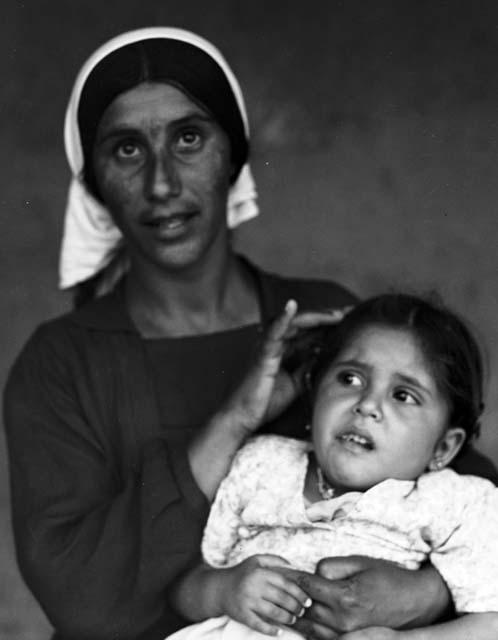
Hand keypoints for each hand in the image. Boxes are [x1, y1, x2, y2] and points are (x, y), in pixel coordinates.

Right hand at [219, 554, 311, 635]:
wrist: (220, 588)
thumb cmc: (243, 573)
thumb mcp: (256, 560)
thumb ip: (275, 560)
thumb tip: (295, 566)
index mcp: (260, 572)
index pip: (285, 583)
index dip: (299, 593)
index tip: (308, 601)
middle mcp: (254, 586)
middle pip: (282, 599)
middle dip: (295, 607)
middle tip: (302, 611)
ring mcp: (247, 601)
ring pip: (273, 612)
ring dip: (287, 618)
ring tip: (293, 619)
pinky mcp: (242, 615)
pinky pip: (259, 625)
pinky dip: (270, 630)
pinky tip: (279, 632)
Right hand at [223, 301, 348, 432]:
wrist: (244, 416)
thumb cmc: (266, 401)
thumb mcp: (297, 382)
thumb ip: (309, 367)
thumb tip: (326, 357)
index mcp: (286, 349)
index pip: (311, 331)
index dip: (331, 324)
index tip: (353, 320)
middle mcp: (278, 342)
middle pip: (307, 323)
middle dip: (329, 317)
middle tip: (351, 312)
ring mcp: (269, 345)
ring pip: (295, 323)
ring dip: (316, 316)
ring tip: (336, 314)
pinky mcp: (262, 353)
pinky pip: (273, 332)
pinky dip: (282, 318)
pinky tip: (291, 306)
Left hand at [292, 556, 451, 639]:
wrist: (416, 601)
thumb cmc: (388, 577)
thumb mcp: (360, 562)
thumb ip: (333, 566)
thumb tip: (313, 572)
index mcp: (344, 596)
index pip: (307, 587)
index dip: (293, 577)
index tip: (284, 571)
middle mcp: (343, 620)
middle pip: (305, 609)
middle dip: (295, 596)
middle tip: (284, 586)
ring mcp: (348, 634)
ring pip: (311, 628)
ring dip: (301, 615)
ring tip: (292, 602)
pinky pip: (323, 639)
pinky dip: (312, 629)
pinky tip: (308, 619)